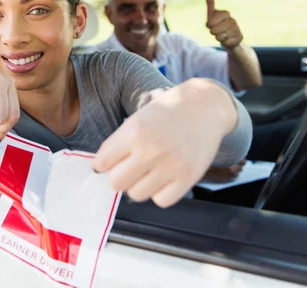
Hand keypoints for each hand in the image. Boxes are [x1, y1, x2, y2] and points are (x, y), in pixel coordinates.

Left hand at [92, 79, 237, 207]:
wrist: (205, 106)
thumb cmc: (167, 112)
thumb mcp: (138, 119)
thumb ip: (120, 143)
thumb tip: (101, 169)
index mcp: (135, 131)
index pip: (103, 161)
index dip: (102, 164)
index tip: (106, 164)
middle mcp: (151, 150)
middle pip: (116, 183)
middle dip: (119, 176)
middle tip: (128, 168)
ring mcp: (171, 166)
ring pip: (136, 194)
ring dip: (138, 185)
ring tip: (148, 170)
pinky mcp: (188, 177)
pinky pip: (161, 200)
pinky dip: (158, 192)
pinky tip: (163, 177)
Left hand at [205, 0, 242, 49]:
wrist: (231, 38)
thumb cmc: (219, 26)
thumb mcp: (212, 16)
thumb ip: (210, 4)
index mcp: (225, 13)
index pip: (210, 21)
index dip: (209, 25)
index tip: (211, 24)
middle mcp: (232, 20)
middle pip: (213, 30)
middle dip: (213, 32)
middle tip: (217, 31)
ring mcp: (237, 28)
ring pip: (220, 37)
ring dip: (219, 38)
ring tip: (223, 35)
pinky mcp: (240, 37)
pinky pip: (227, 43)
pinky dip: (225, 43)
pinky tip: (229, 40)